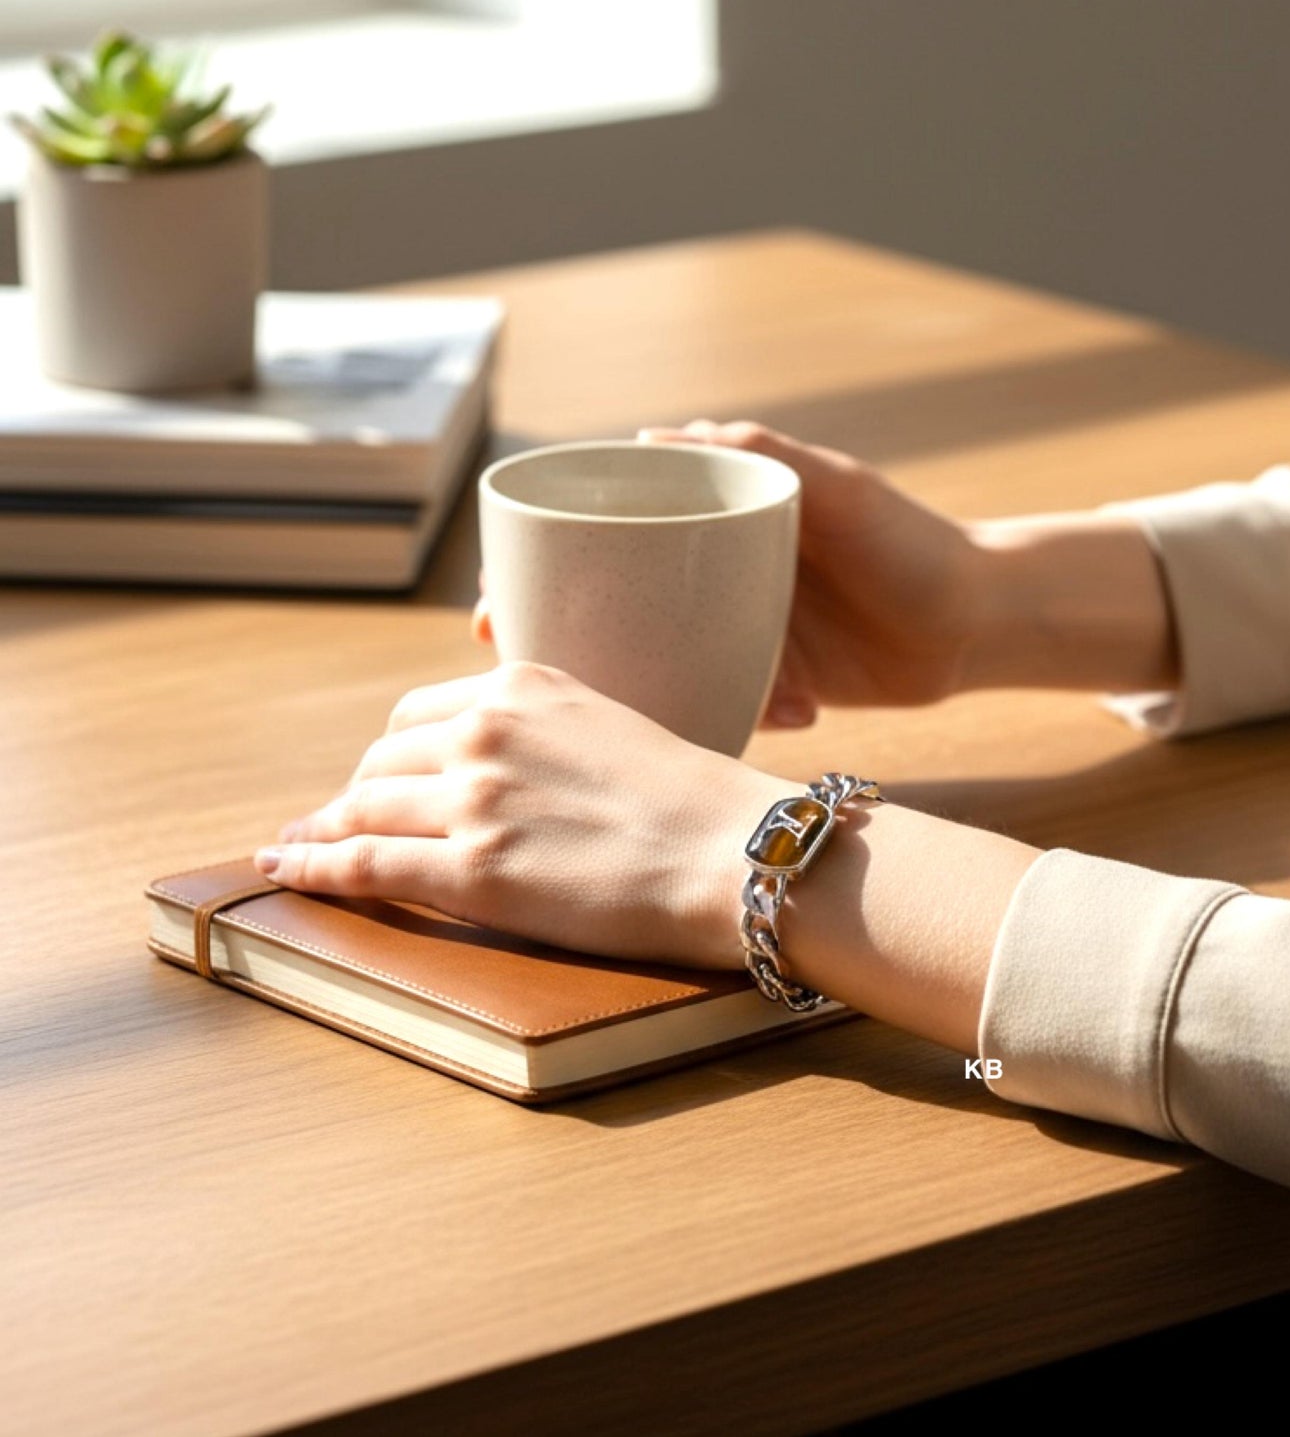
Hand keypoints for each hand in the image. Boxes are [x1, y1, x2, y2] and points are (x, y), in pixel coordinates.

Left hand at [254, 662, 788, 966]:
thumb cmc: (695, 800)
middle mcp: (486, 731)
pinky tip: (285, 866)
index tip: (375, 778)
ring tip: (298, 846)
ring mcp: (475, 801)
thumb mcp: (610, 725)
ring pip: (362, 809)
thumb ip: (547, 730)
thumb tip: (510, 764)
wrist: (735, 852)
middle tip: (337, 820)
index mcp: (521, 686)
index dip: (389, 756)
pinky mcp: (474, 872)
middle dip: (356, 793)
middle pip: (382, 762)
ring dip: (324, 829)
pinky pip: (364, 864)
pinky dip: (313, 865)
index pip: (418, 715)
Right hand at [471, 421, 976, 727]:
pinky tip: (790, 708)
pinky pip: (723, 697)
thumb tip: (650, 437)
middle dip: (563, 641)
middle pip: (611, 604)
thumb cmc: (908, 541)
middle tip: (524, 678)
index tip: (495, 607)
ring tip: (626, 715)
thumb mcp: (834, 488)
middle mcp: (714, 573)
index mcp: (716, 518)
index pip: (607, 533)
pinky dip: (738, 708)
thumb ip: (758, 453)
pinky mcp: (770, 678)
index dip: (540, 568)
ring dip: (639, 689)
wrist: (979, 622)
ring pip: (659, 660)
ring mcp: (738, 628)